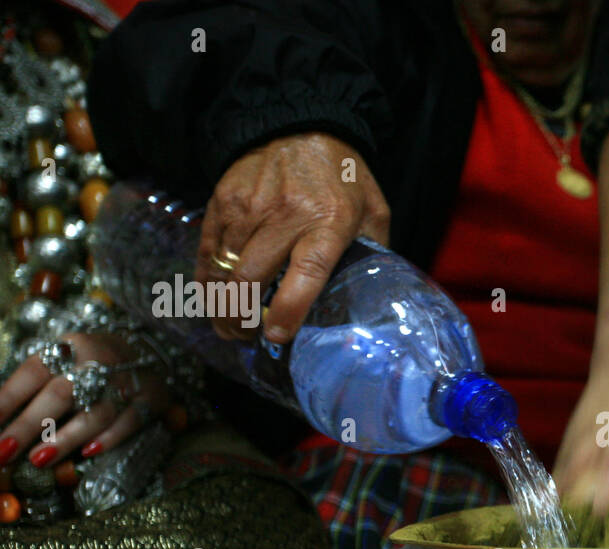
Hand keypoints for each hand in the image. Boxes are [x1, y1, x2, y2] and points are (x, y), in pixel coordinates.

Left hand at [0, 332, 171, 468]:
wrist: (153, 350)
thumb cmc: (94, 362)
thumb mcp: (65, 360)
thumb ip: (37, 387)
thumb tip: (3, 420)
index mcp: (70, 347)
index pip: (32, 373)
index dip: (7, 400)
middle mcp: (98, 361)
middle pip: (60, 395)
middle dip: (28, 426)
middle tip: (3, 451)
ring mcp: (126, 382)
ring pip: (94, 413)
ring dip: (64, 439)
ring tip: (38, 460)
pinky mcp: (151, 399)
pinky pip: (129, 422)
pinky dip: (109, 439)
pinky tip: (88, 453)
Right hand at [193, 131, 389, 343]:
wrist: (301, 123)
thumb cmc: (343, 177)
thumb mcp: (373, 211)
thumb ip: (373, 252)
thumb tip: (373, 296)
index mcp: (328, 224)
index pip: (306, 274)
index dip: (288, 309)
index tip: (277, 334)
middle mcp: (284, 216)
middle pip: (250, 278)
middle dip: (240, 318)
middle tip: (245, 337)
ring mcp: (248, 208)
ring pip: (222, 268)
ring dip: (221, 304)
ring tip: (228, 324)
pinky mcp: (222, 200)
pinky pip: (207, 249)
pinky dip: (208, 278)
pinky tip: (214, 295)